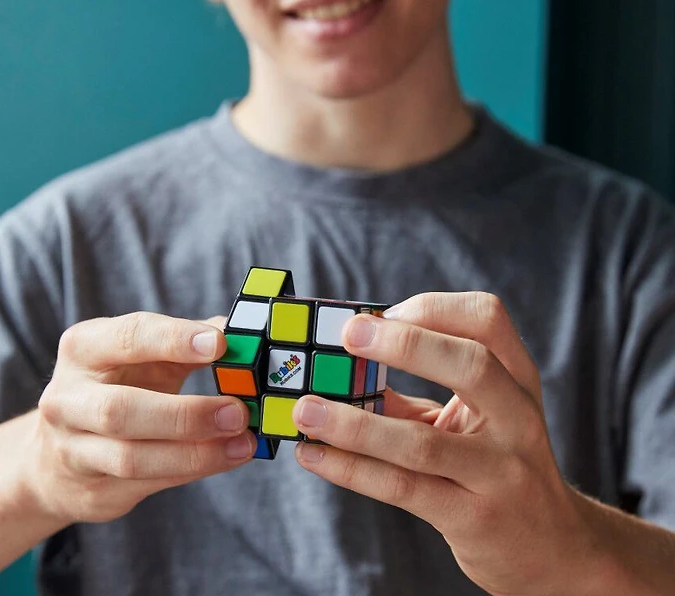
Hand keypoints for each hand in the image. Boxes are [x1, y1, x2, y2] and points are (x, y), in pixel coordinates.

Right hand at [25, 312, 254, 523]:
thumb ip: (191, 341)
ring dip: (195, 452)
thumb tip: (244, 332)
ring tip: (242, 441)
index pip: (127, 338)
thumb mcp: (145, 355)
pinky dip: (192, 469)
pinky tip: (227, 456)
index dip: (173, 340)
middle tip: (238, 411)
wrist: (60, 453)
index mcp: (83, 348)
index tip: (219, 344)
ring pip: (131, 458)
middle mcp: (68, 398)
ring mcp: (73, 449)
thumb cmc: (119, 385)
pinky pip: (147, 483)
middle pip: (121, 410)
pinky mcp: (92, 489)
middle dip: (185, 414)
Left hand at [292, 292, 603, 595]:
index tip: (380, 314)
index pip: (486, 319)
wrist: (552, 549)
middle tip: (348, 336)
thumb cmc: (496, 464)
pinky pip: (402, 489)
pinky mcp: (474, 518)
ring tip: (305, 409)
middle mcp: (518, 419)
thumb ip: (413, 392)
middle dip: (405, 344)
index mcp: (517, 379)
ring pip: (422, 442)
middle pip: (471, 364)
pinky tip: (314, 454)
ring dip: (353, 423)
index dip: (431, 308)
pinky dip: (350, 468)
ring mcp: (501, 473)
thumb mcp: (474, 416)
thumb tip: (337, 368)